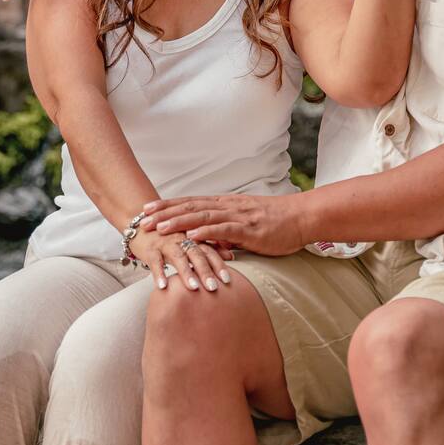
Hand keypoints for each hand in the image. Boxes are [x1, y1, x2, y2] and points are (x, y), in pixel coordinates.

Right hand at [130, 225, 234, 292]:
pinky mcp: (150, 248)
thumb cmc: (170, 235)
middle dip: (206, 270)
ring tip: (194, 288)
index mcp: (194, 236)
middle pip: (196, 253)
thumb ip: (210, 246)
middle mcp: (182, 238)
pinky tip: (163, 286)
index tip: (228, 281)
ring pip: (178, 256)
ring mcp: (166, 242)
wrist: (142, 223)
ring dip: (186, 272)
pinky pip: (154, 261)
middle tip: (213, 288)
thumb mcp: (190, 239)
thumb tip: (231, 255)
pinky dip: (158, 273)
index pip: (210, 249)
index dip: (219, 264)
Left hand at [141, 194, 306, 257]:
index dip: (168, 206)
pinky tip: (192, 236)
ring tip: (160, 227)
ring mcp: (238, 216)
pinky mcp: (249, 229)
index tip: (148, 210)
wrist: (300, 218)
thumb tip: (208, 241)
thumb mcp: (245, 226)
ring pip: (203, 216)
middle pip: (191, 207)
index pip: (191, 203)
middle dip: (166, 212)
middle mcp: (227, 206)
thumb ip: (226, 231)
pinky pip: (224, 229)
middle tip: (143, 218)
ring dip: (179, 221)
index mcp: (225, 205)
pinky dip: (206, 232)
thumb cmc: (275, 223)